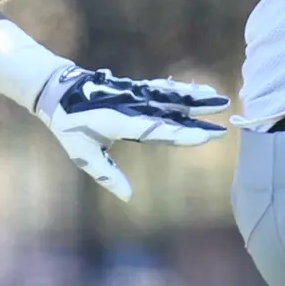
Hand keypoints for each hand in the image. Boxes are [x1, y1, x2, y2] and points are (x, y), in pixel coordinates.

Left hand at [32, 64, 230, 200]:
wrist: (59, 91)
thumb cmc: (70, 127)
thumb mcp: (84, 155)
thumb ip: (108, 175)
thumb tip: (129, 197)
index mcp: (119, 121)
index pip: (156, 129)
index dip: (181, 133)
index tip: (206, 135)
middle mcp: (130, 105)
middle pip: (170, 109)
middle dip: (198, 111)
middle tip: (225, 112)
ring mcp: (133, 94)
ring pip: (170, 95)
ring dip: (195, 96)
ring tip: (219, 97)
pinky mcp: (134, 88)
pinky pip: (162, 89)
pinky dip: (182, 89)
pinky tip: (199, 90)